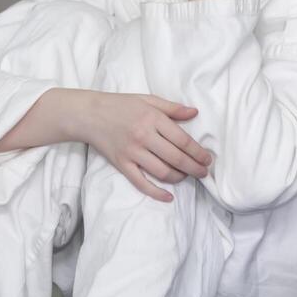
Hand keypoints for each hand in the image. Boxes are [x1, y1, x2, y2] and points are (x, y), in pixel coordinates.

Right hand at [80, 91, 212, 201]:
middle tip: (204, 173)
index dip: (198, 153)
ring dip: (179, 178)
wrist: (88, 114)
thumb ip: (172, 108)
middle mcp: (144, 137)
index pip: (183, 140)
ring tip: (187, 177)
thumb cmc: (120, 105)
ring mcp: (132, 152)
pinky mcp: (122, 164)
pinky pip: (141, 183)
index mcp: (153, 119)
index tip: (207, 159)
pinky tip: (169, 197)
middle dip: (194, 168)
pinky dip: (156, 192)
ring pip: (162, 171)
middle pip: (176, 158)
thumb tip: (194, 113)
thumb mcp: (147, 100)